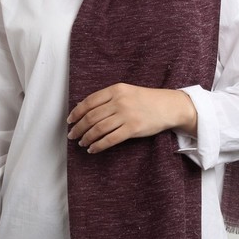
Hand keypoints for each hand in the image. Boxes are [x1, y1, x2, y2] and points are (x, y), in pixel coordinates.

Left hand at [67, 83, 196, 153]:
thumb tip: (83, 108)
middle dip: (79, 127)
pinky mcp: (133, 129)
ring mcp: (126, 115)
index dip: (77, 112)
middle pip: (92, 116)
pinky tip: (93, 149)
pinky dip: (98, 145)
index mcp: (116, 89)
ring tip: (82, 143)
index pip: (89, 101)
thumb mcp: (125, 92)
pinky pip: (110, 139)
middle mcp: (119, 101)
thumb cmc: (145, 99)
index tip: (70, 120)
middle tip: (72, 135)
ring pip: (98, 129)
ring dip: (87, 137)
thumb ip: (107, 98)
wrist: (168, 106)